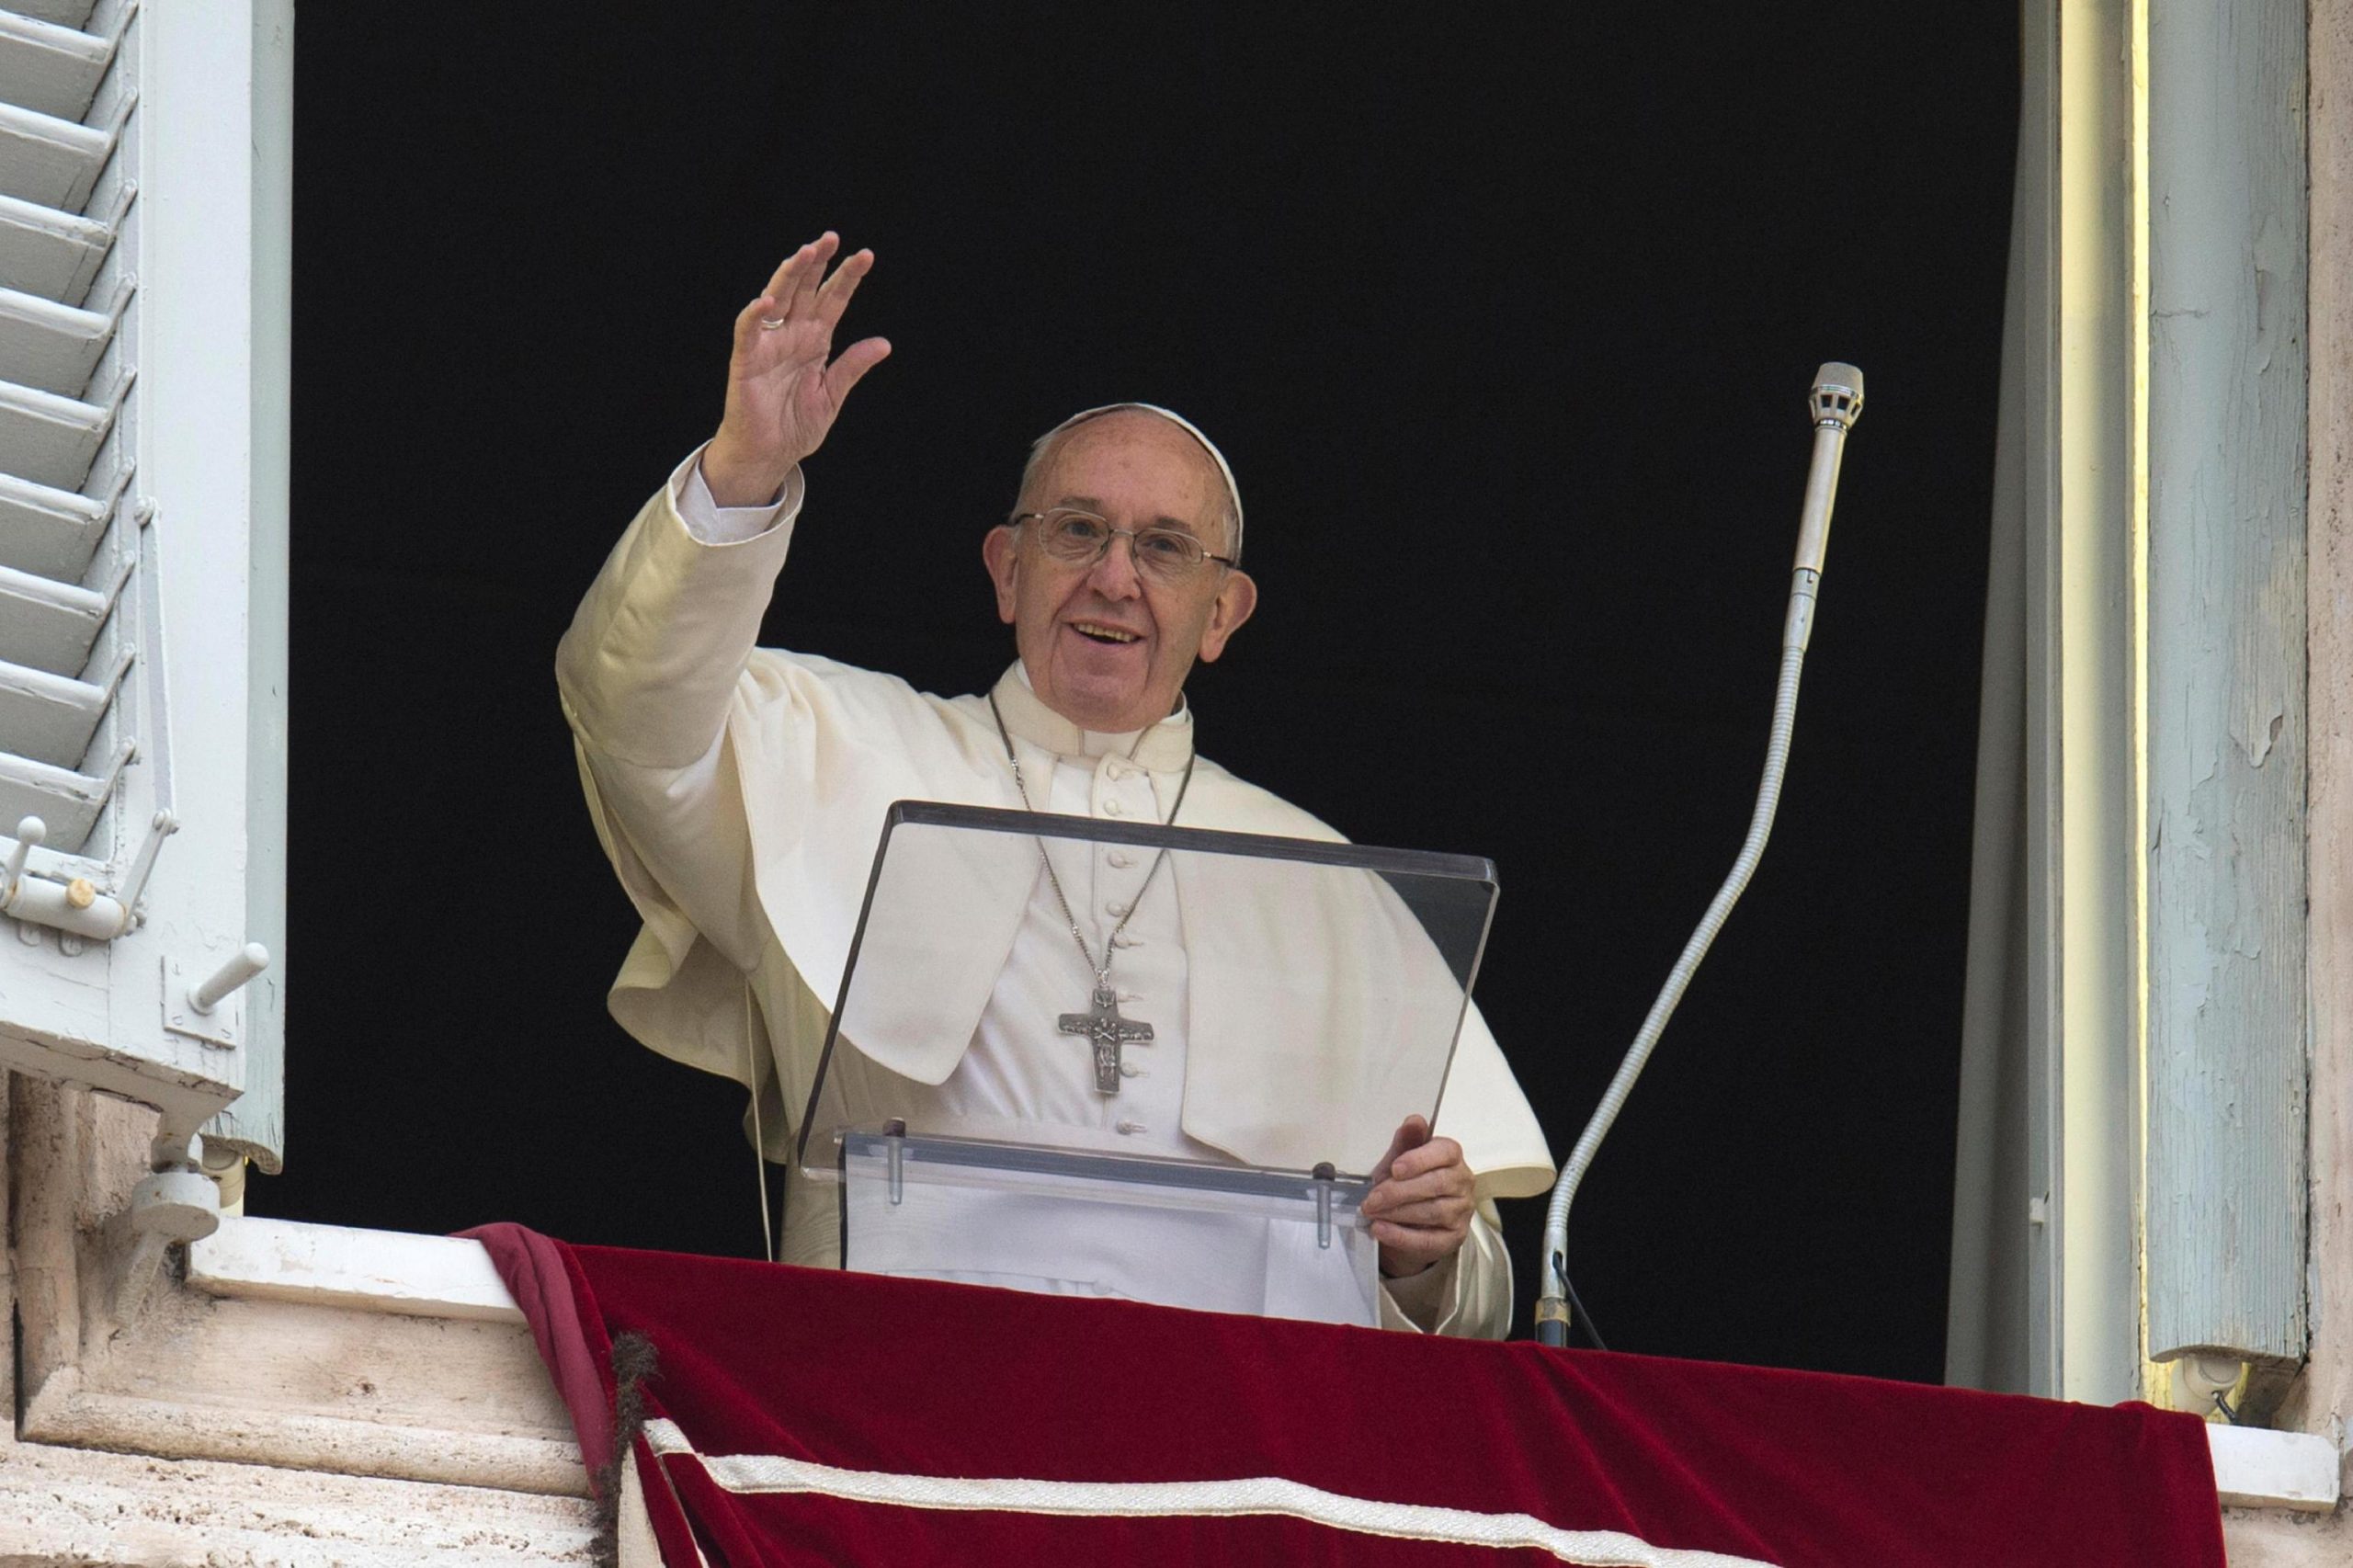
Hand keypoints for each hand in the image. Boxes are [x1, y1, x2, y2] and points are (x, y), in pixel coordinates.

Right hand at [702, 232, 891, 505]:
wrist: (770, 455)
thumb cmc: (795, 424)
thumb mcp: (832, 394)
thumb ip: (852, 367)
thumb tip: (883, 343)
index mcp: (815, 340)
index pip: (833, 300)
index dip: (847, 278)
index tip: (866, 255)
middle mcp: (792, 334)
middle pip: (805, 289)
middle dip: (818, 263)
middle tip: (832, 238)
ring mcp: (769, 344)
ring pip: (777, 299)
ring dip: (790, 275)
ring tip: (806, 253)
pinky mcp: (746, 360)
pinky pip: (749, 332)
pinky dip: (755, 315)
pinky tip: (768, 300)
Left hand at [1361, 1114, 1474, 1277]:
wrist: (1403, 1223)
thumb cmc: (1404, 1185)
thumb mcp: (1398, 1162)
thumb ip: (1406, 1142)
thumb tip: (1414, 1121)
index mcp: (1451, 1157)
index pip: (1446, 1152)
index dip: (1420, 1159)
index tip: (1395, 1168)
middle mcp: (1463, 1183)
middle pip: (1437, 1184)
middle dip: (1400, 1191)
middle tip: (1372, 1198)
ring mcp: (1461, 1212)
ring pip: (1433, 1212)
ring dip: (1398, 1213)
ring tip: (1372, 1213)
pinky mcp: (1454, 1238)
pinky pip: (1429, 1240)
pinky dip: (1401, 1236)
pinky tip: (1380, 1230)